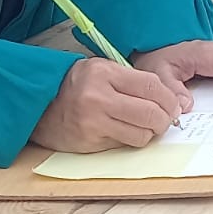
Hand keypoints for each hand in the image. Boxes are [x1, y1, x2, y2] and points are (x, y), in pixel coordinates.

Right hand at [30, 58, 183, 152]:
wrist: (38, 104)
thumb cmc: (75, 85)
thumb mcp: (101, 69)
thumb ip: (132, 80)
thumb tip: (169, 100)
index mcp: (105, 73)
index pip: (151, 86)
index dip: (169, 99)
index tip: (174, 105)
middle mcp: (99, 97)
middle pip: (151, 113)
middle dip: (165, 119)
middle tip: (165, 119)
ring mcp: (94, 122)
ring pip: (142, 134)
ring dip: (150, 133)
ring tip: (144, 126)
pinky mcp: (90, 142)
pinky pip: (124, 144)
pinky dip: (131, 140)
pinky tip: (125, 131)